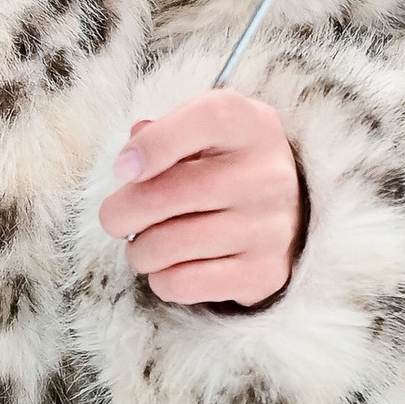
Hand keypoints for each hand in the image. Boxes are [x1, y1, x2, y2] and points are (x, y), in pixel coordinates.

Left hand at [99, 90, 304, 310]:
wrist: (288, 214)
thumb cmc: (225, 164)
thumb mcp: (204, 133)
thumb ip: (162, 133)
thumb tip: (130, 161)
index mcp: (251, 126)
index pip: (206, 120)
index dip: (154, 144)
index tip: (122, 168)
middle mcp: (266, 175)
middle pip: (166, 193)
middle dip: (120, 212)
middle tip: (116, 217)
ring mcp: (268, 227)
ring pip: (167, 245)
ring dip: (138, 250)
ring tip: (145, 244)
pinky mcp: (263, 272)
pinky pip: (183, 283)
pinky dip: (161, 279)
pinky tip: (170, 267)